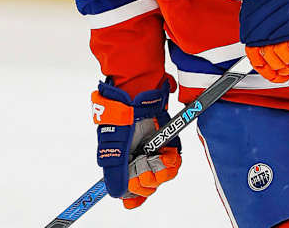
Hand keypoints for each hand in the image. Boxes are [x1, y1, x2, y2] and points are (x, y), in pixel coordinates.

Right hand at [91, 79, 180, 208]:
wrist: (140, 92)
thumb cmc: (123, 116)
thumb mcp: (116, 144)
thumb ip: (115, 170)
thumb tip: (116, 194)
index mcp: (120, 163)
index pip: (128, 190)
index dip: (135, 194)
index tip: (139, 192)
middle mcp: (135, 160)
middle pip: (147, 184)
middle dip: (152, 177)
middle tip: (152, 162)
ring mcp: (151, 152)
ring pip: (161, 175)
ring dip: (165, 169)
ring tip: (165, 157)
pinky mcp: (164, 144)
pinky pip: (172, 161)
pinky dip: (173, 160)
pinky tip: (171, 154)